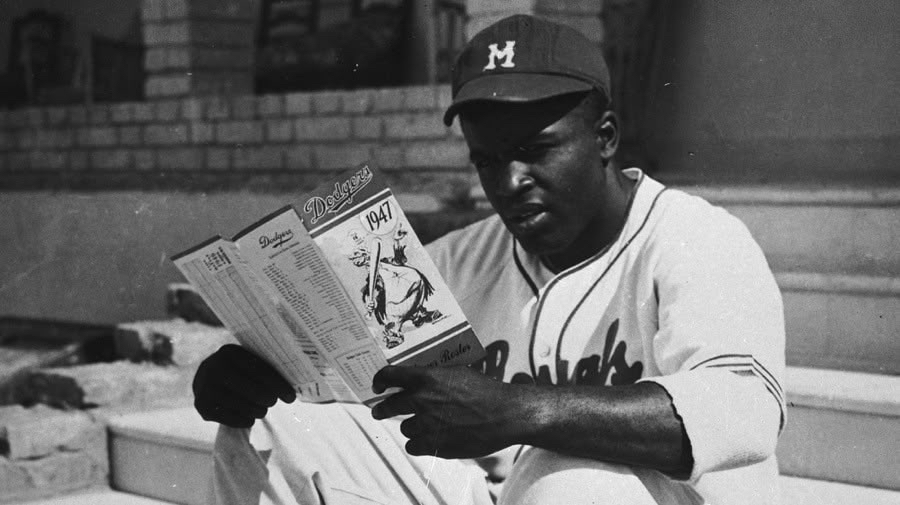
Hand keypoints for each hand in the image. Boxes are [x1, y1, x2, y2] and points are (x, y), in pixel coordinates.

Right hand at [193, 344, 295, 427]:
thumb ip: (266, 365)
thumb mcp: (246, 360)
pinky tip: (250, 417)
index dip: (278, 385)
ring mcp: (205, 388)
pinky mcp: (202, 407)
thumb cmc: (238, 370)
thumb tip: (299, 376)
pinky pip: (231, 418)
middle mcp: (213, 367)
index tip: (291, 397)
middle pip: (252, 390)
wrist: (204, 379)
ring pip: (243, 406)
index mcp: (229, 352)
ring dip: (258, 410)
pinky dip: (245, 420)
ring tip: (262, 409)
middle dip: (269, 399)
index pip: (259, 370)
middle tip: (274, 402)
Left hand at [371, 365, 522, 458]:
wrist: (504, 414)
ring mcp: (427, 424)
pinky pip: (413, 446)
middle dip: (382, 409)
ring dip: (409, 426)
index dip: (379, 380)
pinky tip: (426, 440)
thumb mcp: (458, 372)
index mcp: (426, 378)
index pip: (389, 376)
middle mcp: (421, 400)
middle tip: (379, 411)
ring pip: (403, 428)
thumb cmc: (485, 390)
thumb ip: (435, 375)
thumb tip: (418, 375)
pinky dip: (417, 444)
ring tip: (420, 425)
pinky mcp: (435, 445)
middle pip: (388, 406)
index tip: (376, 387)